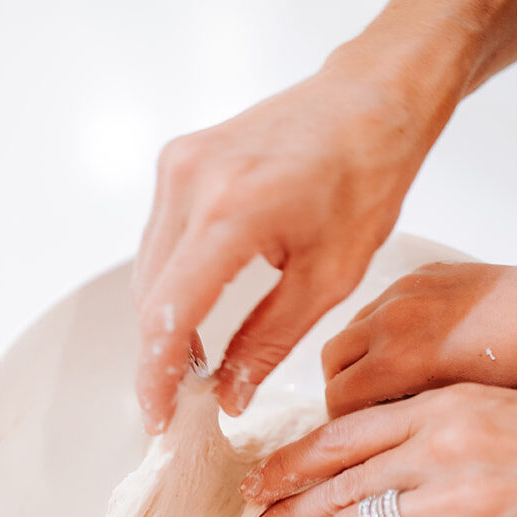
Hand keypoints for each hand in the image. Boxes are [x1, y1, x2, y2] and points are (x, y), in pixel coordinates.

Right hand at [133, 66, 430, 431]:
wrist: (369, 98)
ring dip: (162, 321)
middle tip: (181, 404)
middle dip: (159, 356)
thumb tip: (227, 394)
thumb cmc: (366, 177)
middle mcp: (191, 182)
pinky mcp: (179, 160)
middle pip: (149, 295)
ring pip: (147, 270)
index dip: (157, 375)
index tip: (158, 418)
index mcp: (233, 211)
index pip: (170, 312)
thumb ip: (269, 340)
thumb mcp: (329, 277)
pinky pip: (159, 240)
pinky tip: (195, 313)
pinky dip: (169, 283)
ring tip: (193, 367)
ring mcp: (178, 165)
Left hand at [243, 386, 516, 516]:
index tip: (262, 483)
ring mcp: (463, 505)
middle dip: (285, 514)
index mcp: (446, 409)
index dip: (291, 464)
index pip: (342, 436)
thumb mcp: (505, 411)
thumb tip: (393, 462)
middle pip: (336, 486)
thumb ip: (442, 430)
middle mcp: (443, 449)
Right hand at [322, 261, 516, 415]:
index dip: (345, 422)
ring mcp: (402, 291)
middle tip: (368, 404)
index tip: (363, 430)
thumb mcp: (456, 407)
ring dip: (358, 354)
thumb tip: (376, 428)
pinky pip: (379, 303)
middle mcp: (391, 320)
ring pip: (350, 328)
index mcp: (398, 359)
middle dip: (340, 385)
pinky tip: (416, 342)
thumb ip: (405, 415)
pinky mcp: (417, 274)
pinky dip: (382, 327)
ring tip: (392, 374)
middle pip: (330, 360)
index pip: (336, 397)